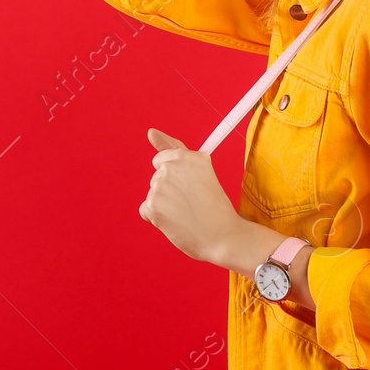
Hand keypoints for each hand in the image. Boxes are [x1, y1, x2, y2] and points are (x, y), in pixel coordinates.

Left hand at [140, 128, 242, 264]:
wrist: (224, 237)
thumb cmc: (215, 208)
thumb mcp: (202, 172)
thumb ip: (174, 149)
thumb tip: (150, 132)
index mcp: (189, 156)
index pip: (164, 158)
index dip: (176, 177)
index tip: (187, 188)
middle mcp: (173, 166)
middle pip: (156, 177)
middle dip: (169, 190)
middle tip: (191, 203)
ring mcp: (161, 186)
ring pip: (152, 193)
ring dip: (163, 205)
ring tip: (186, 214)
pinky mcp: (153, 205)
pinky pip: (146, 210)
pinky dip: (157, 219)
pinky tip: (175, 223)